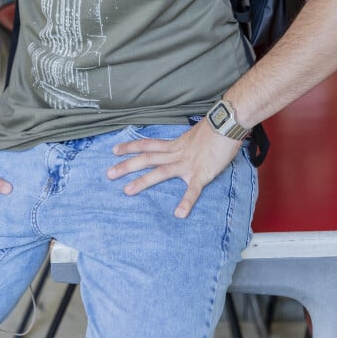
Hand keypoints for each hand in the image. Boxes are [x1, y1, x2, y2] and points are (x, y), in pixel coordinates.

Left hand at [106, 120, 240, 217]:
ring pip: (161, 172)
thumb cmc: (215, 128)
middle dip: (127, 166)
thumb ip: (186, 143)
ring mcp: (187, 163)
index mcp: (175, 144)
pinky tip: (179, 214)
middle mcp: (177, 153)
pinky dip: (186, 202)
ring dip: (143, 181)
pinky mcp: (202, 173)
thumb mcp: (194, 134)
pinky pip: (193, 190)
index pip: (148, 145)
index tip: (114, 150)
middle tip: (108, 174)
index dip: (131, 147)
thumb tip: (183, 147)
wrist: (227, 123)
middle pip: (147, 158)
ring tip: (127, 191)